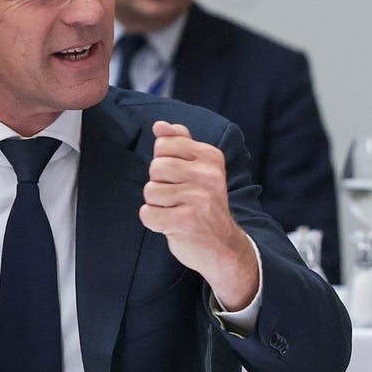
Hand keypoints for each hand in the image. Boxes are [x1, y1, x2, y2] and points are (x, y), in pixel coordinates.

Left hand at [141, 121, 258, 308]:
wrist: (223, 246)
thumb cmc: (205, 205)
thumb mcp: (200, 170)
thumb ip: (180, 144)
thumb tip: (160, 125)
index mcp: (211, 158)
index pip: (164, 145)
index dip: (164, 163)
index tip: (182, 178)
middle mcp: (208, 175)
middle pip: (155, 167)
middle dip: (159, 185)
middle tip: (179, 198)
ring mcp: (198, 198)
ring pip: (150, 191)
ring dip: (158, 205)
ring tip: (178, 211)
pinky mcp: (186, 221)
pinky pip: (148, 214)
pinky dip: (155, 222)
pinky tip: (173, 225)